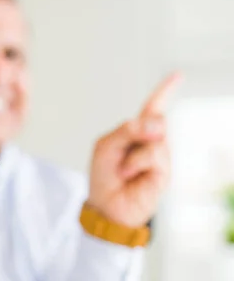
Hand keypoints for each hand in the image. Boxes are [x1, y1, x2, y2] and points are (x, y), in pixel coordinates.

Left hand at [87, 73, 181, 227]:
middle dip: (139, 128)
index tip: (177, 75)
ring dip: (132, 154)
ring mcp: (160, 157)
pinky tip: (130, 175)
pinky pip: (153, 155)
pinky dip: (135, 163)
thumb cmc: (104, 175)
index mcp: (135, 133)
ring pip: (155, 138)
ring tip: (123, 170)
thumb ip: (126, 130)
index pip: (152, 108)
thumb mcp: (106, 146)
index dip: (164, 92)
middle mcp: (152, 142)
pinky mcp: (164, 172)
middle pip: (156, 119)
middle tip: (122, 149)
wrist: (106, 205)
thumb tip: (156, 125)